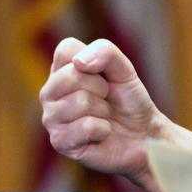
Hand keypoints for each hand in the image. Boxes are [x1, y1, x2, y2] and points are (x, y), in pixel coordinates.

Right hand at [39, 38, 164, 191]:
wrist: (141, 134)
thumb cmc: (127, 98)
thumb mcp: (124, 68)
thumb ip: (105, 52)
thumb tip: (78, 62)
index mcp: (60, 69)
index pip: (66, 49)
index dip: (95, 60)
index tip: (104, 75)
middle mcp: (50, 92)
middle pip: (72, 76)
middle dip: (101, 87)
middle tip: (106, 98)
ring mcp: (51, 117)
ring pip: (81, 102)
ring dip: (103, 110)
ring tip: (103, 116)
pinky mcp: (59, 142)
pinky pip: (86, 127)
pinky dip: (103, 129)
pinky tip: (101, 133)